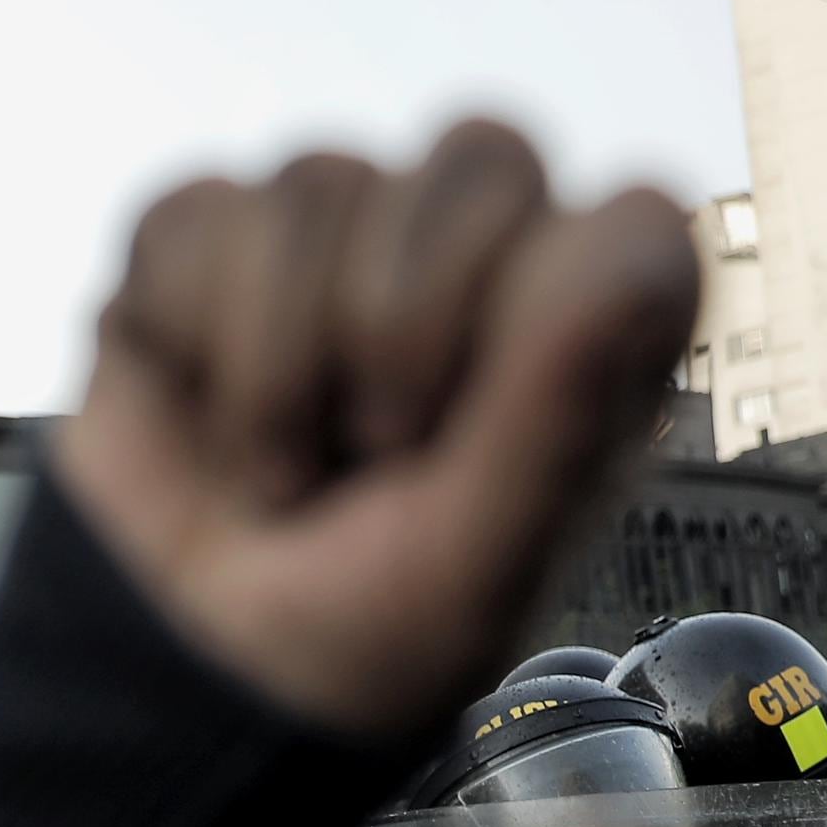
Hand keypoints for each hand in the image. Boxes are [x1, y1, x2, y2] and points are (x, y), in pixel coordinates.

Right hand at [52, 120, 696, 739]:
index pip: (626, 217)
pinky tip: (198, 412)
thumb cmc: (353, 634)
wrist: (180, 675)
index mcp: (579, 340)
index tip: (474, 441)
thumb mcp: (473, 569)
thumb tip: (646, 238)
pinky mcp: (205, 244)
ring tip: (278, 466)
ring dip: (276, 361)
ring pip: (322, 180)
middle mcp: (471, 264)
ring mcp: (336, 242)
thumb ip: (562, 410)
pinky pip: (196, 211)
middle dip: (400, 321)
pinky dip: (182, 334)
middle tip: (373, 451)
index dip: (543, 310)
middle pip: (483, 152)